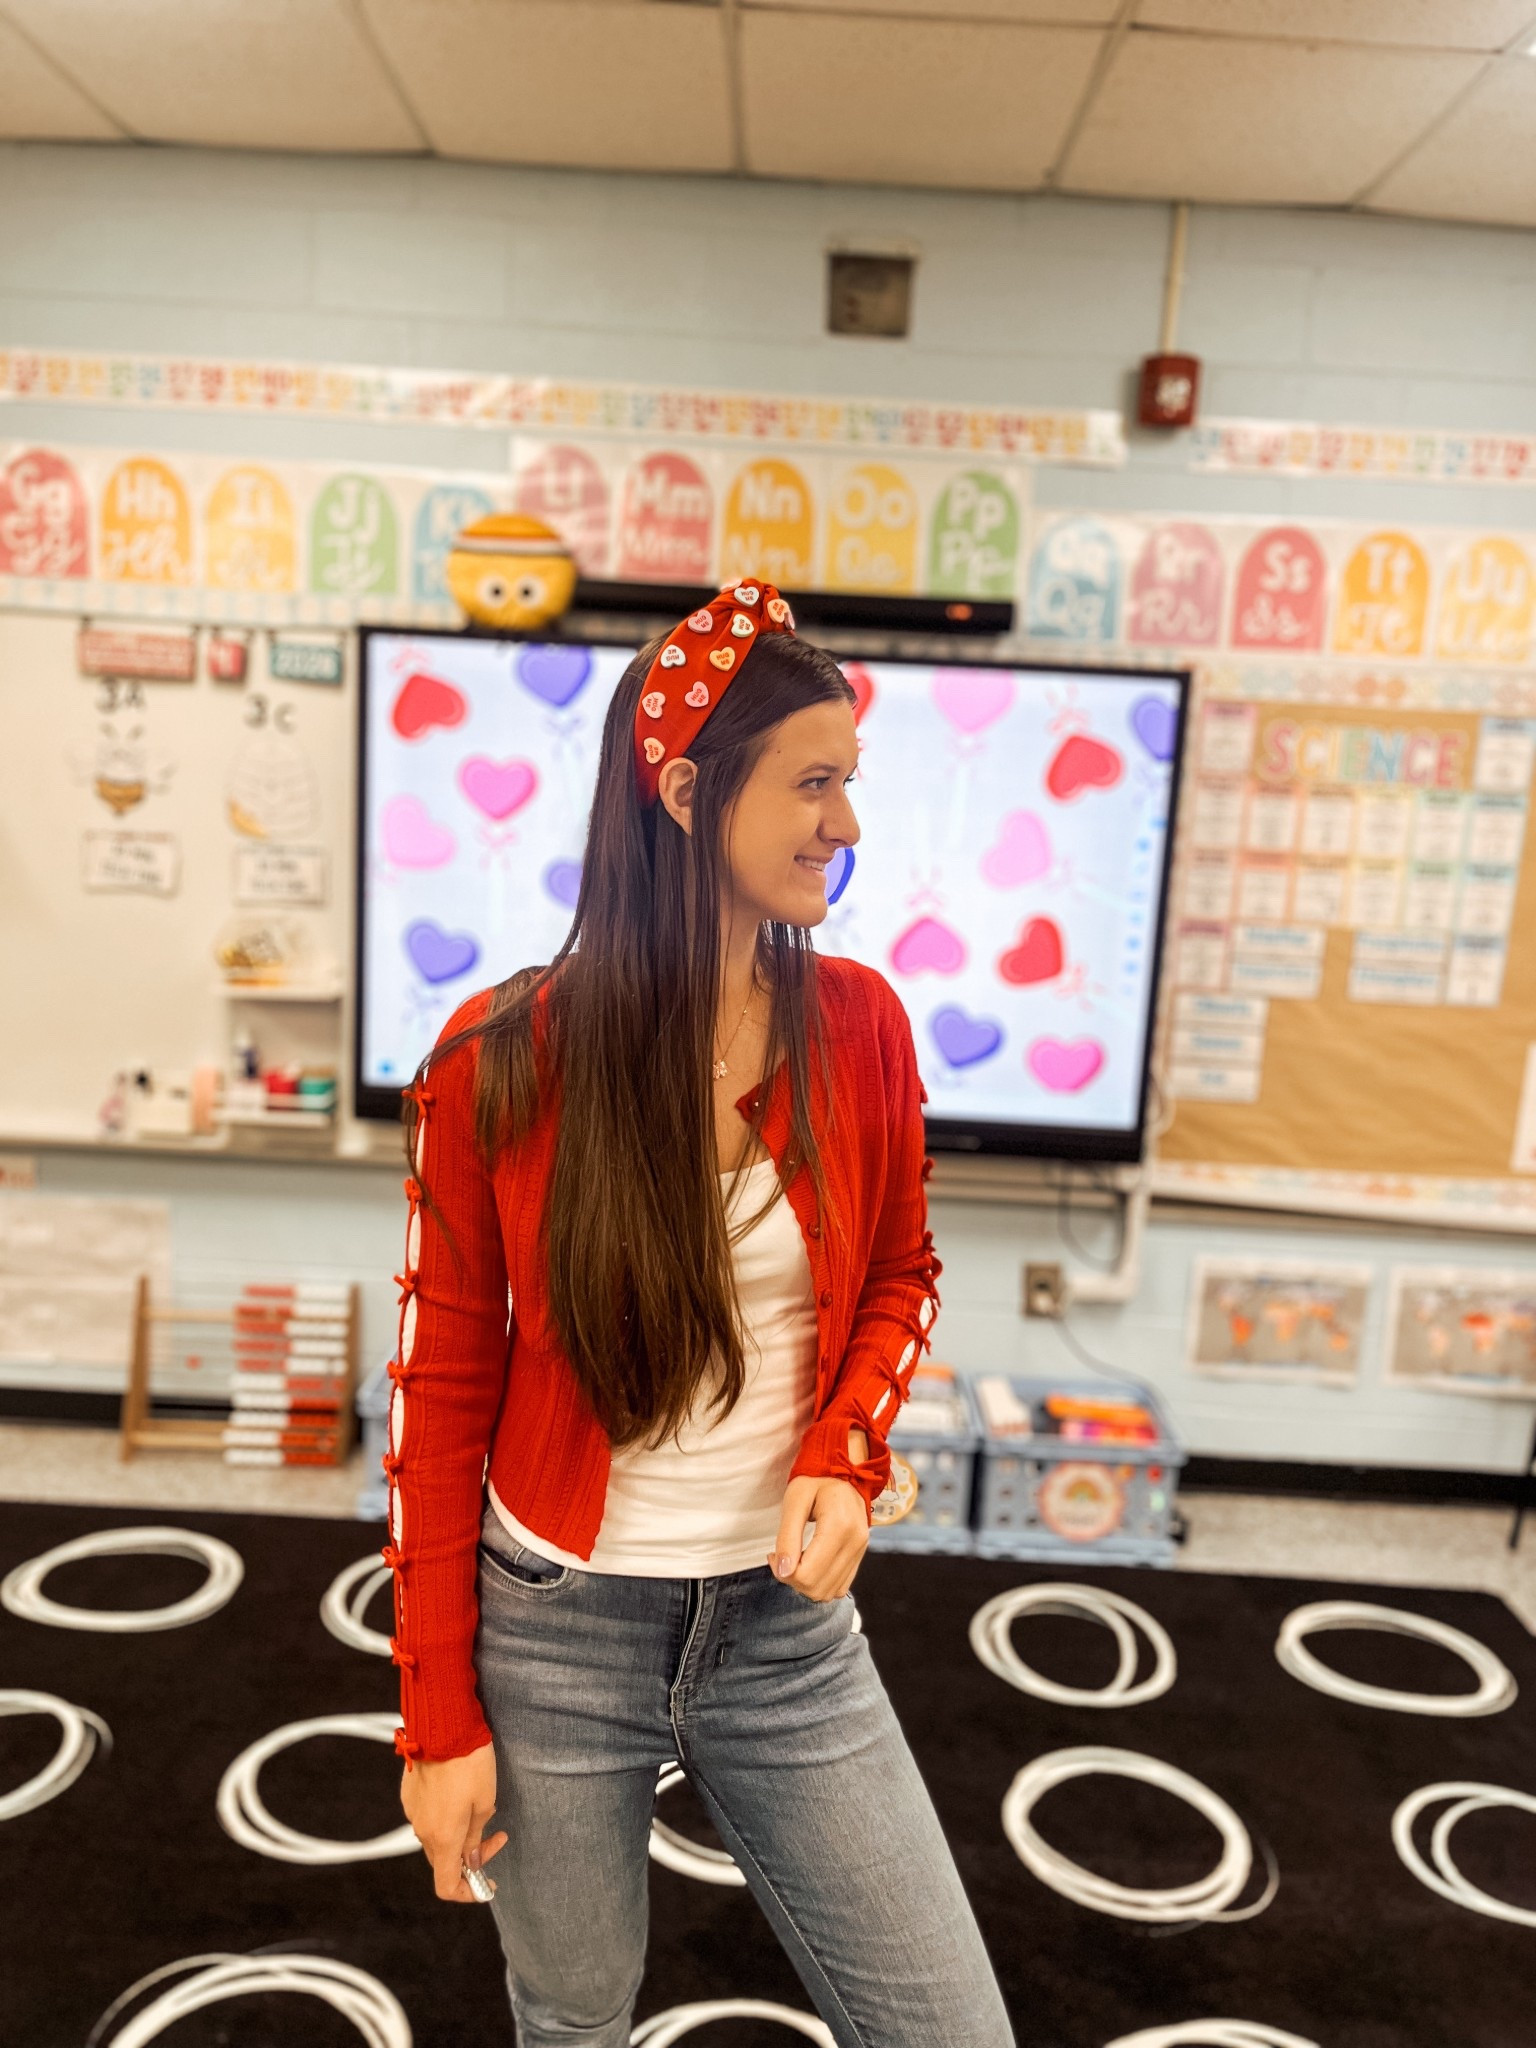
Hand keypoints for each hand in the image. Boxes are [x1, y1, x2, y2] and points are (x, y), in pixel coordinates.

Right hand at [400, 1739, 508, 1903]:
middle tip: (495, 1835)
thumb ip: (476, 1837)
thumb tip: (472, 1860)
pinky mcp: (409, 1794)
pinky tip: (460, 1794)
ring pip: (436, 1838)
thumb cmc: (470, 1762)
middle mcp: (423, 1830)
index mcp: (443, 1838)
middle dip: (470, 1856)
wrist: (443, 1726)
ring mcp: (413, 1811)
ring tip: (481, 1806)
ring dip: (458, 1834)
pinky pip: (427, 1816)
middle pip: (444, 1861)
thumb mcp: (485, 1802)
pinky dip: (445, 1816)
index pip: (446, 1886)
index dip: (466, 1892)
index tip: (486, 1882)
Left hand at [767, 1428, 871, 1600]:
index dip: (783, 1573)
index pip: (807, 1574)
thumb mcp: (794, 1500)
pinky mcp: (860, 1555)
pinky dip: (820, 1583)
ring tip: (794, 1559)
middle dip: (792, 1580)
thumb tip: (782, 1571)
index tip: (772, 1555)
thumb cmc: (815, 1480)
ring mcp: (861, 1550)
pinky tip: (810, 1563)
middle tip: (780, 1557)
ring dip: (805, 1584)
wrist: (845, 1470)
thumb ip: (787, 1536)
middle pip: (817, 1588)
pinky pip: (840, 1587)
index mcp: (839, 1526)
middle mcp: (855, 1542)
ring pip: (829, 1593)